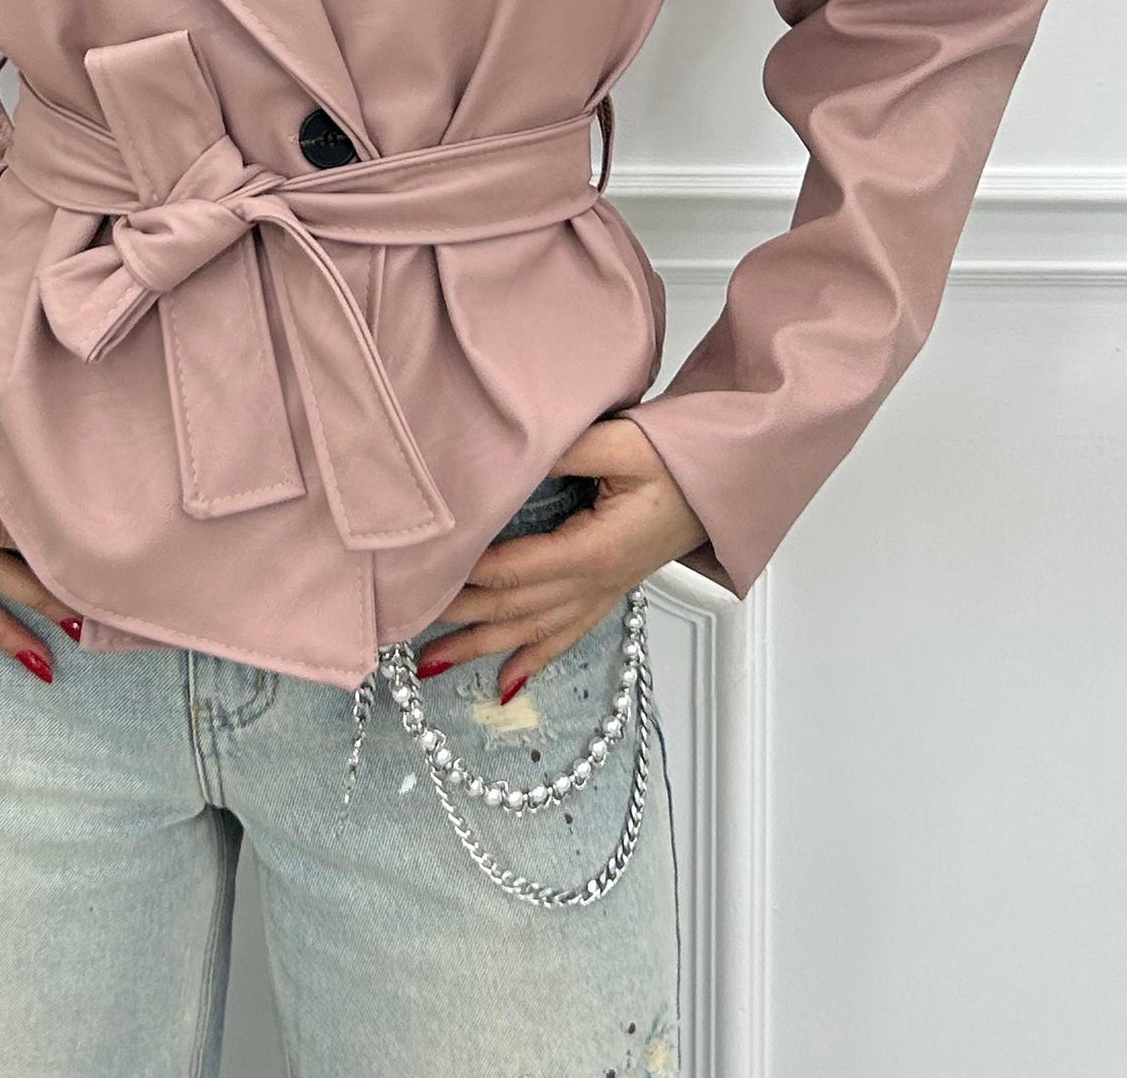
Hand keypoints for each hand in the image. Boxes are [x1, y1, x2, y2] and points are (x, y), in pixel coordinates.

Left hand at [416, 418, 710, 704]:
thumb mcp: (621, 443)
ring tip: (432, 666)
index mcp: (592, 551)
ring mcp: (601, 594)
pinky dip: (532, 661)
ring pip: (530, 631)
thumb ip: (565, 451)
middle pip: (512, 608)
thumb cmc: (677, 460)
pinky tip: (507, 684)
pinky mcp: (607, 592)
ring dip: (481, 648)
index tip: (422, 579)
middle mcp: (593, 582)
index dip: (467, 577)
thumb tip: (515, 458)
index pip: (514, 570)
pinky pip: (565, 637)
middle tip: (403, 628)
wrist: (722, 484)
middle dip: (457, 619)